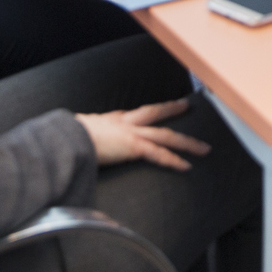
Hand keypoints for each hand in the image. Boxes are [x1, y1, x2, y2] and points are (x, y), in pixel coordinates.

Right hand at [76, 99, 212, 170]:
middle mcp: (126, 122)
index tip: (159, 109)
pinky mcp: (134, 147)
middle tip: (187, 106)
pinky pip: (160, 155)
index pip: (137, 114)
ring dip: (187, 142)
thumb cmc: (70, 136)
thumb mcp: (82, 130)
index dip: (150, 112)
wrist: (68, 138)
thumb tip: (83, 139)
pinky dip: (174, 161)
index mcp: (113, 118)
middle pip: (156, 113)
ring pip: (166, 136)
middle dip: (173, 109)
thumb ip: (90, 134)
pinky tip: (187, 166)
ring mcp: (133, 133)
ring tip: (203, 147)